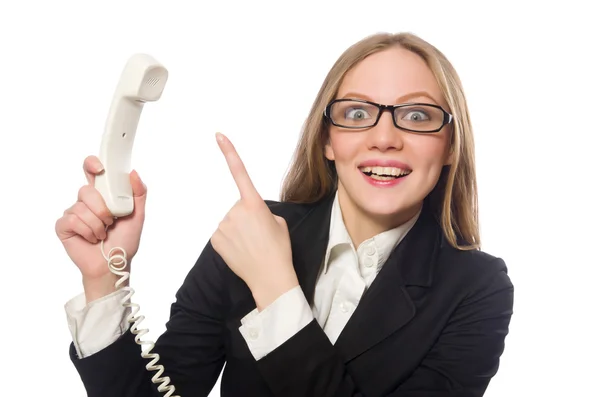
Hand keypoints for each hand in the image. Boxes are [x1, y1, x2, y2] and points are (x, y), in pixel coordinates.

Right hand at [55, 155, 147, 302]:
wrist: (114, 263)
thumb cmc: (124, 241)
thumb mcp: (138, 216)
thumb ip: (138, 193)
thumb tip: (133, 172)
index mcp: (102, 195)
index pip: (92, 172)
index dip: (91, 164)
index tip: (99, 167)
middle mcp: (85, 201)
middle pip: (86, 190)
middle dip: (102, 208)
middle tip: (110, 221)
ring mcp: (73, 213)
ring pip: (81, 207)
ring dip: (97, 224)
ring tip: (103, 234)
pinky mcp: (64, 226)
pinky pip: (73, 220)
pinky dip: (87, 231)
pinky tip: (91, 239)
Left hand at [210, 133, 298, 309]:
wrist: (270, 278)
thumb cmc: (279, 250)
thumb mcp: (279, 223)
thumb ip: (263, 212)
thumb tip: (251, 215)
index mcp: (254, 204)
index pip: (240, 173)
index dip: (229, 153)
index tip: (219, 136)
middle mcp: (235, 211)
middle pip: (239, 207)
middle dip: (247, 218)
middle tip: (259, 236)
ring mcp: (223, 225)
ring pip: (230, 222)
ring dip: (239, 231)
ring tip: (251, 246)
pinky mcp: (215, 239)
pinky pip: (223, 234)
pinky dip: (230, 241)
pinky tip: (241, 251)